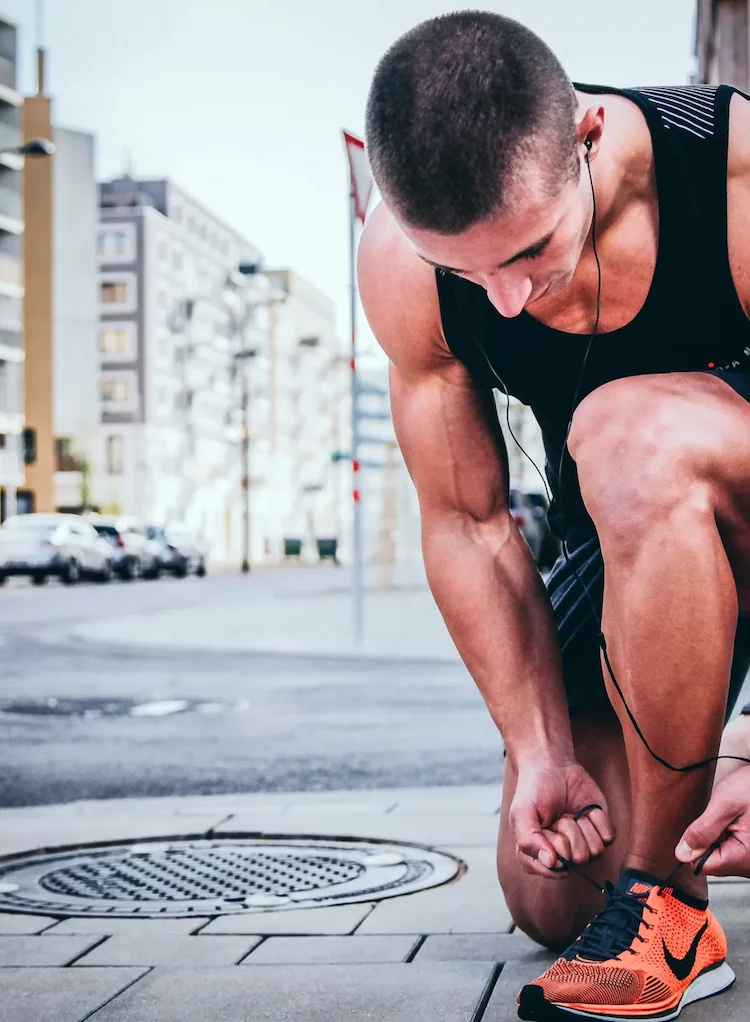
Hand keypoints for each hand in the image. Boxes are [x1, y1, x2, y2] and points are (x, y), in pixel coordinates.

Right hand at [509, 762, 614, 878]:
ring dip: (582, 825)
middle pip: (577, 859)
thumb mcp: (522, 813)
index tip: (546, 828)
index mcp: (538, 857)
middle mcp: (562, 856)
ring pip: (595, 851)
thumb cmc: (534, 790)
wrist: (553, 766)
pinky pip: (608, 837)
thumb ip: (528, 840)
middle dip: (568, 831)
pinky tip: (585, 810)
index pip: (553, 869)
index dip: (553, 847)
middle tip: (558, 816)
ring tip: (570, 813)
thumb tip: (551, 863)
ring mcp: (583, 845)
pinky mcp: (600, 833)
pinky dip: (597, 819)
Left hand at [676, 765, 749, 877]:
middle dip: (711, 840)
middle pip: (714, 862)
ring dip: (721, 837)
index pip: (703, 866)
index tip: (704, 826)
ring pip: (723, 856)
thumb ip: (703, 831)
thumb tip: (683, 854)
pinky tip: (739, 821)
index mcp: (745, 857)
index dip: (696, 845)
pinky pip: (734, 850)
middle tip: (723, 818)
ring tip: (734, 818)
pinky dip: (730, 836)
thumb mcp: (724, 804)